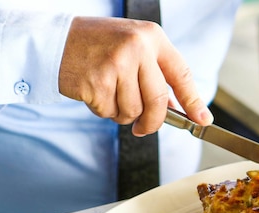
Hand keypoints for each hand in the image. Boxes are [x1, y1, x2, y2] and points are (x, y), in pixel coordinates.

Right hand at [58, 17, 212, 135]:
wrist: (55, 40)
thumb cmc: (98, 46)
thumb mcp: (134, 47)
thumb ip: (156, 73)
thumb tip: (179, 109)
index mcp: (151, 37)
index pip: (181, 74)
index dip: (194, 101)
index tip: (203, 120)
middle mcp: (137, 47)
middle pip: (158, 101)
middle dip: (153, 122)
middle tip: (144, 128)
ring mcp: (117, 64)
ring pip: (134, 111)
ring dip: (123, 114)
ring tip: (109, 94)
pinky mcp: (97, 82)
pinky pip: (110, 112)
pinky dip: (103, 110)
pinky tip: (94, 91)